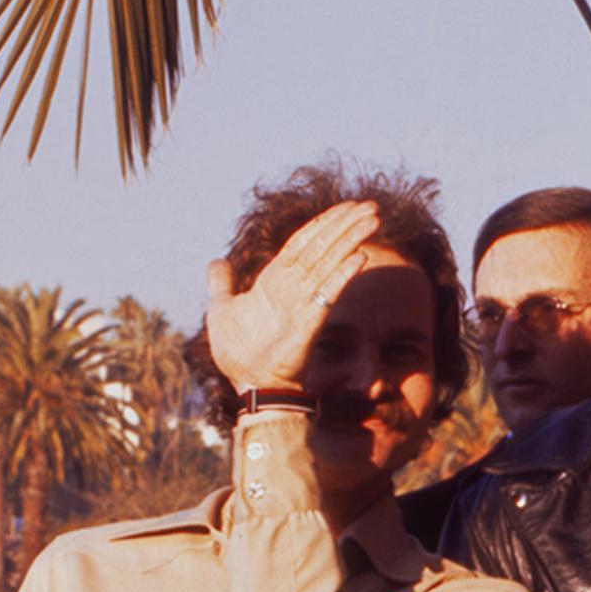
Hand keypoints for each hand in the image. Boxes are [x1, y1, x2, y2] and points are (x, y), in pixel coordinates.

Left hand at [205, 197, 393, 403]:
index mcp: (275, 281)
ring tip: (372, 220)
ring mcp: (302, 303)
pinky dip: (343, 274)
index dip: (324, 222)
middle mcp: (292, 287)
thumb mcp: (222, 310)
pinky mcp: (309, 322)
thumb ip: (221, 285)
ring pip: (330, 262)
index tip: (346, 207)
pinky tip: (360, 256)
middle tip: (371, 207)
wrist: (249, 384)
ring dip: (351, 240)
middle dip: (346, 225)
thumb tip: (217, 261)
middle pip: (323, 246)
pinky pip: (329, 293)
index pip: (304, 242)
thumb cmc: (238, 353)